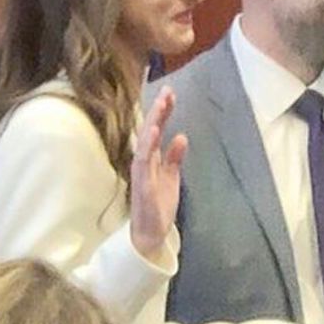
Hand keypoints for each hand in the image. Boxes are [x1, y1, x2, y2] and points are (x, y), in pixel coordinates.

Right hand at [130, 86, 187, 262]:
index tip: (171, 93)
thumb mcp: (171, 176)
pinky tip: (154, 131)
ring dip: (153, 122)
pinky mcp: (142, 184)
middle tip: (167, 90)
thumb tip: (181, 136)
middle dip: (158, 111)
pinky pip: (143, 162)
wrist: (151, 232)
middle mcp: (143, 161)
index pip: (156, 130)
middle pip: (149, 130)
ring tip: (162, 105)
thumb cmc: (159, 203)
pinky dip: (148, 145)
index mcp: (151, 158)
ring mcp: (141, 172)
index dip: (163, 112)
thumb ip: (174, 157)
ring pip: (145, 142)